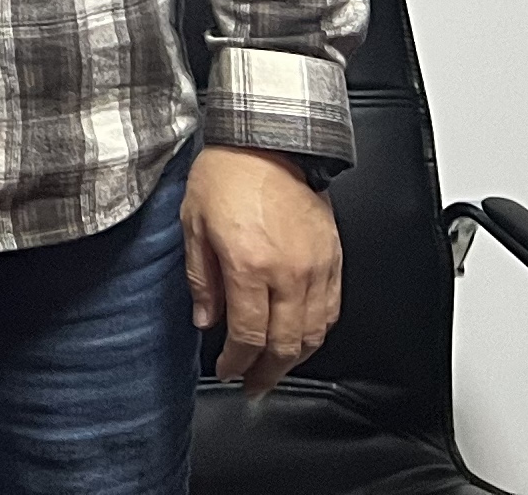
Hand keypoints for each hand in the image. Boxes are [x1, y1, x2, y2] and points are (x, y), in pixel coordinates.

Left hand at [187, 146, 340, 394]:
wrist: (267, 141)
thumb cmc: (226, 174)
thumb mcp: (193, 224)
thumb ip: (200, 279)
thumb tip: (205, 320)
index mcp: (248, 266)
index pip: (247, 335)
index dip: (235, 362)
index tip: (226, 370)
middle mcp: (288, 273)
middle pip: (283, 345)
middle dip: (266, 373)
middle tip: (253, 386)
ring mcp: (316, 269)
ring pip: (313, 334)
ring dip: (293, 361)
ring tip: (276, 371)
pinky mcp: (334, 260)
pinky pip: (331, 311)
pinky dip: (318, 334)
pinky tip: (303, 341)